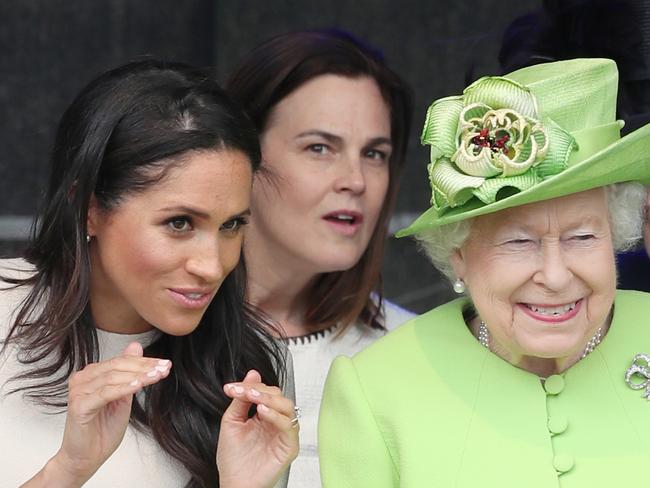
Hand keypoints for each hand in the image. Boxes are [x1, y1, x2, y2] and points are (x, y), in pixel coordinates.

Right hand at [44, 342, 171, 485]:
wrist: (86, 458)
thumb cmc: (103, 429)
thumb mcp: (123, 397)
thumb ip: (129, 373)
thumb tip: (136, 346)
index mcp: (92, 374)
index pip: (122, 361)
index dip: (145, 361)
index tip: (166, 364)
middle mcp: (83, 378)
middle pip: (118, 366)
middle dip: (145, 366)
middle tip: (164, 368)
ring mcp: (79, 391)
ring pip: (113, 377)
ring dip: (138, 376)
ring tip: (156, 376)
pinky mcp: (79, 405)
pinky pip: (105, 393)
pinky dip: (123, 388)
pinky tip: (138, 386)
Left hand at [217, 370, 298, 487]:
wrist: (234, 484)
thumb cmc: (233, 460)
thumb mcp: (232, 422)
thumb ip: (241, 399)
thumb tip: (252, 373)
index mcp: (263, 415)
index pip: (264, 391)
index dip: (249, 386)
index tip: (231, 388)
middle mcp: (275, 422)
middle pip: (278, 395)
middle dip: (261, 390)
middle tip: (245, 392)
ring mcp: (284, 433)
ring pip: (288, 407)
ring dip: (270, 399)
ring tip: (254, 399)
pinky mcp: (289, 446)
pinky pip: (289, 426)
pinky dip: (277, 417)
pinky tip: (263, 412)